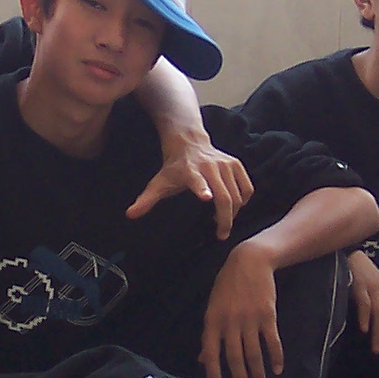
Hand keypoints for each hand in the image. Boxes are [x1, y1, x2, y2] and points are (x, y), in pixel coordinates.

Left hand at [127, 131, 253, 239]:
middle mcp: (210, 166)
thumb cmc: (174, 167)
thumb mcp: (159, 183)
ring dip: (234, 213)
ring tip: (223, 222)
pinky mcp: (236, 164)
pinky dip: (244, 201)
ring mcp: (226, 164)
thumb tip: (130, 215)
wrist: (188, 142)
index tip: (207, 198)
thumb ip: (146, 200)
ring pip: (238, 195)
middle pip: (225, 196)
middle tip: (221, 235)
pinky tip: (234, 207)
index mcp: (190, 171)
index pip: (197, 180)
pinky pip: (247, 188)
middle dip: (225, 219)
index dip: (202, 189)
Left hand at [199, 239, 280, 377]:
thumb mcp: (212, 306)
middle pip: (235, 356)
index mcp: (213, 320)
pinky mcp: (267, 315)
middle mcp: (230, 322)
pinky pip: (272, 341)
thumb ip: (209, 333)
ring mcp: (249, 319)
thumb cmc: (227, 285)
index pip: (211, 351)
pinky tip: (277, 369)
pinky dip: (275, 356)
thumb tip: (202, 359)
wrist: (249, 261)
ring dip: (258, 373)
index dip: (214, 372)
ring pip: (254, 352)